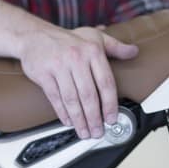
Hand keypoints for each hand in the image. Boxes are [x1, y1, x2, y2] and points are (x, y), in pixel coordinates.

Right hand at [18, 26, 137, 138]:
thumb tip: (134, 52)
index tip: (111, 118)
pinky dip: (63, 113)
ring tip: (85, 132)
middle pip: (89, 95)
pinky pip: (55, 97)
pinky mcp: (43, 74)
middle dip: (94, 117)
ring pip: (72, 99)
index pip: (106, 82)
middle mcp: (76, 58)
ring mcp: (59, 66)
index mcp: (92, 51)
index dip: (110, 104)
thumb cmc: (67, 40)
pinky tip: (69, 122)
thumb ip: (116, 47)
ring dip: (79, 119)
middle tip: (98, 131)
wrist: (34, 36)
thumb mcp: (94, 37)